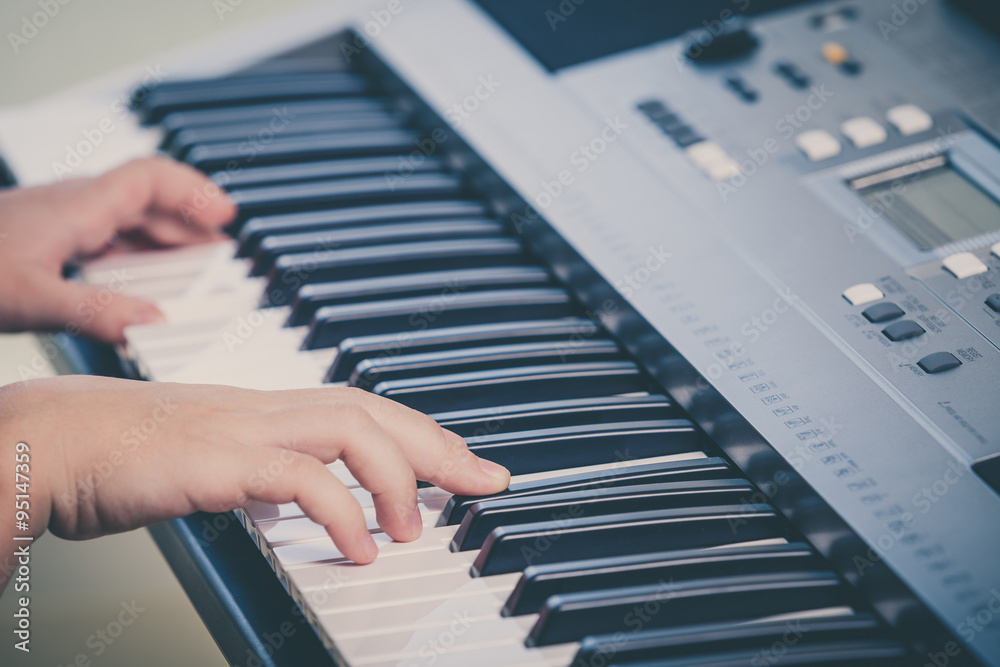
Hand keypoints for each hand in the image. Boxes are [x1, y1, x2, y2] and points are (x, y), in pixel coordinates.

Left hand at [0, 157, 234, 342]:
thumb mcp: (29, 298)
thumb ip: (95, 311)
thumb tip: (152, 323)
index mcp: (77, 208)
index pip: (152, 177)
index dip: (195, 193)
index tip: (227, 216)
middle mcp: (71, 207)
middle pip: (147, 198)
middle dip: (190, 220)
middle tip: (221, 248)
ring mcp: (56, 222)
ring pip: (126, 216)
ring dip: (165, 235)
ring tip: (193, 262)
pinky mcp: (43, 241)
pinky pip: (105, 235)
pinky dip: (135, 252)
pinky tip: (137, 278)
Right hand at [0, 376, 509, 589]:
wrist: (47, 440)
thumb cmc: (118, 455)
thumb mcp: (209, 466)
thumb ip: (258, 478)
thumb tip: (296, 505)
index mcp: (267, 410)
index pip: (363, 407)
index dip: (420, 432)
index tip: (461, 463)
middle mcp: (265, 409)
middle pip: (374, 408)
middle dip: (439, 445)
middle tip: (486, 481)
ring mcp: (243, 428)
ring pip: (350, 426)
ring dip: (398, 476)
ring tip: (415, 526)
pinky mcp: (217, 460)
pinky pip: (300, 476)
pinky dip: (343, 510)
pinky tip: (361, 547)